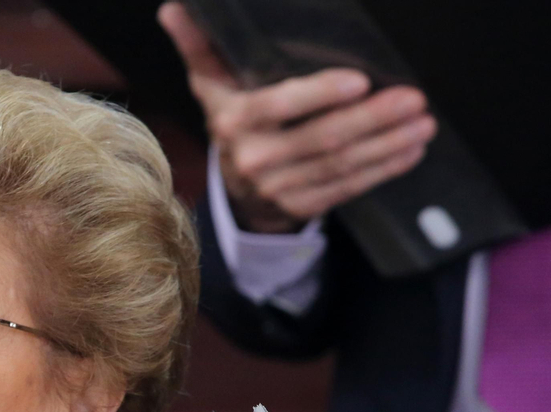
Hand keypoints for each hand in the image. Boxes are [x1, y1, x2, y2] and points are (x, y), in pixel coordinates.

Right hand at [158, 2, 435, 231]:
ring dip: (387, 144)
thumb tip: (174, 8)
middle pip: (320, 138)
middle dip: (372, 119)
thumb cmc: (234, 119)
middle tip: (413, 98)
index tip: (360, 81)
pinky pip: (346, 189)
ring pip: (340, 165)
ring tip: (423, 122)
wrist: (236, 187)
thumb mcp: (213, 83)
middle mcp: (252, 158)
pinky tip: (410, 150)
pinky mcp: (298, 207)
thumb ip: (200, 45)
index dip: (320, 95)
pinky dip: (383, 170)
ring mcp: (276, 187)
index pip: (279, 106)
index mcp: (233, 120)